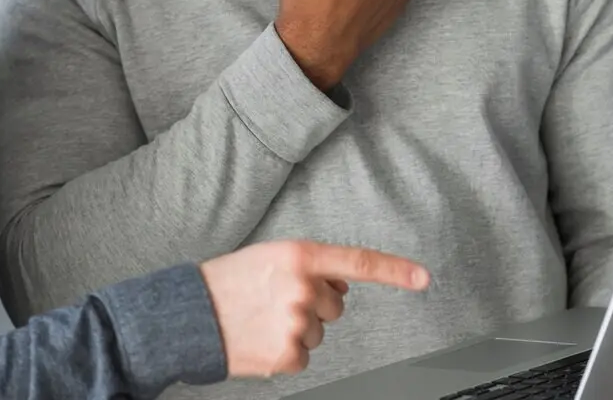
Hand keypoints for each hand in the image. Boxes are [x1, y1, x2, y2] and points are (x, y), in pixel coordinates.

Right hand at [201, 240, 430, 379]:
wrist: (189, 314)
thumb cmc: (229, 281)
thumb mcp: (272, 256)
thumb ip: (311, 265)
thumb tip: (340, 285)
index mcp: (300, 256)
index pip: (359, 262)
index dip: (395, 270)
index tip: (423, 277)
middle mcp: (303, 288)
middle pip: (336, 306)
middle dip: (314, 304)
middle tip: (277, 300)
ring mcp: (296, 323)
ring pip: (319, 332)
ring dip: (297, 328)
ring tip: (262, 317)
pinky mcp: (286, 354)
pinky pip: (304, 356)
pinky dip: (285, 351)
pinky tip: (261, 338)